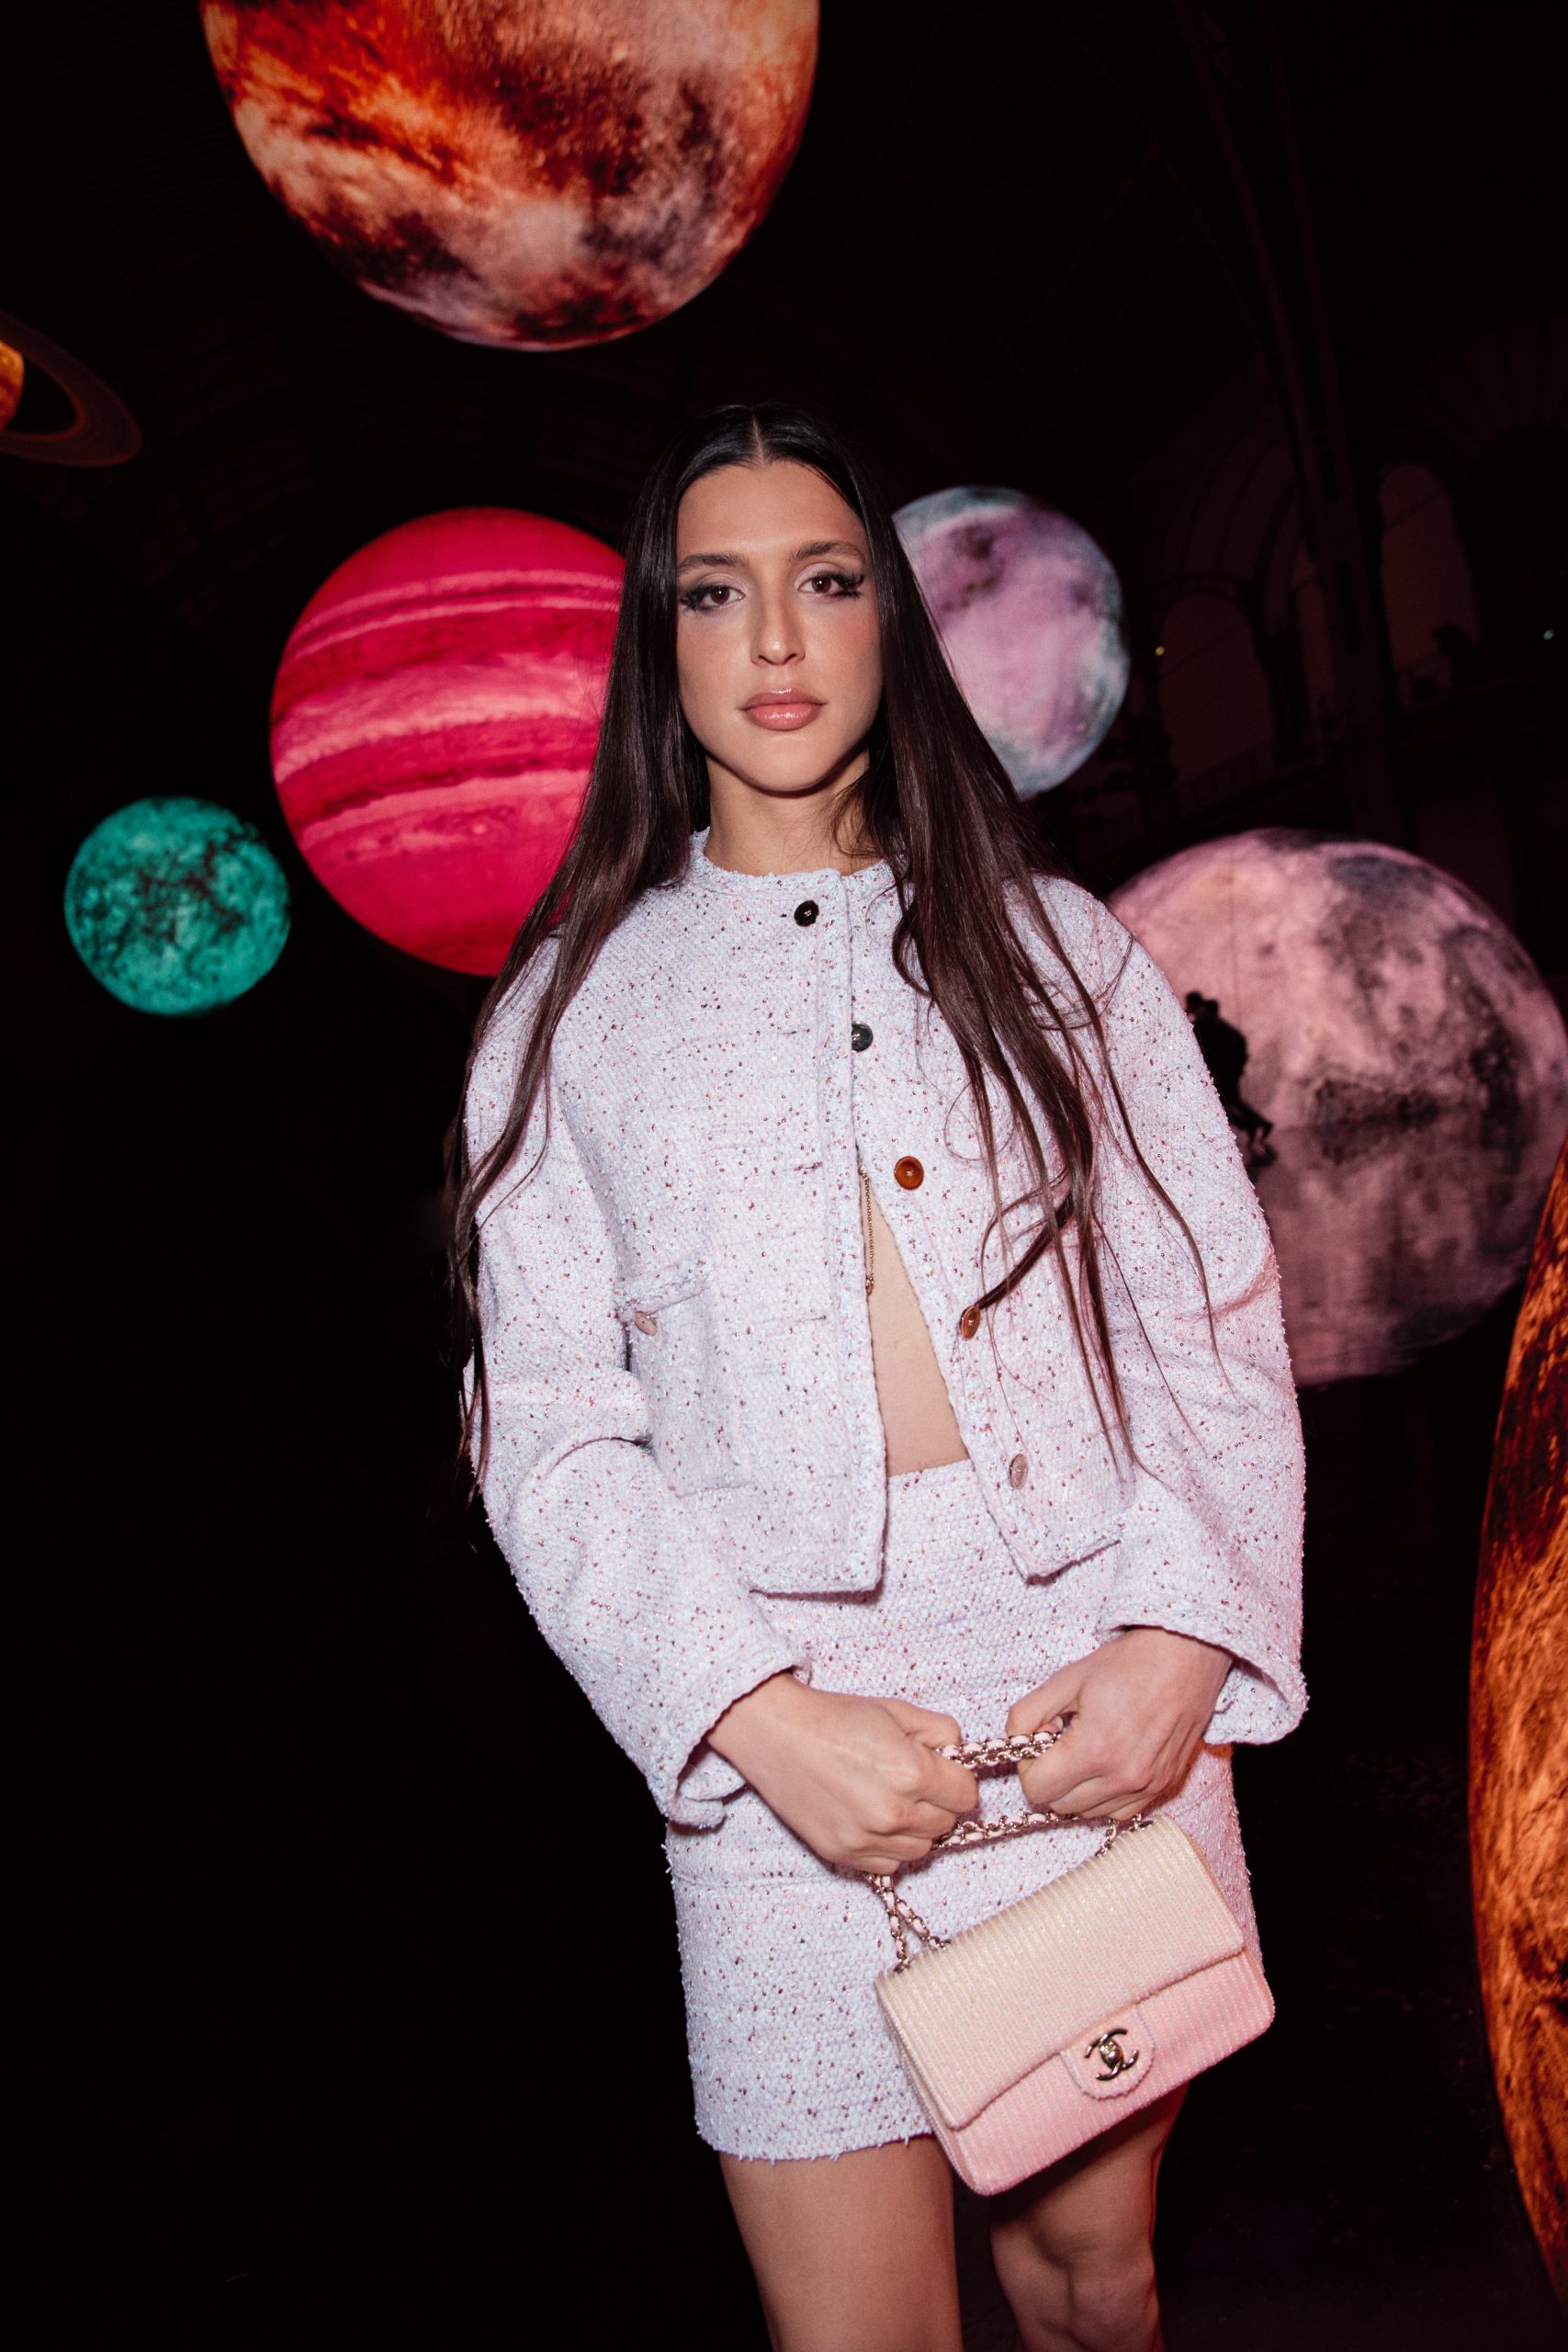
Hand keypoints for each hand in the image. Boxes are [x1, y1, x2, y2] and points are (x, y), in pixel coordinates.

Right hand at [707, 1675, 979, 1874]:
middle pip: (946, 1824)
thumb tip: (959, 1757)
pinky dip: (889, 1846)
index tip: (942, 1770)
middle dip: (938, 1802)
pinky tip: (873, 1818)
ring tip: (892, 1800)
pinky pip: (889, 1864)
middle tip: (913, 1781)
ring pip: (922, 1849)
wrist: (776, 1733)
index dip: (957, 1779)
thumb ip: (941, 1732)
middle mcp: (892, 1813)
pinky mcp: (842, 1854)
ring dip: (916, 1828)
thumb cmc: (833, 1717)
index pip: (967, 1795)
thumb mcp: (896, 1710)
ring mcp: (865, 1839)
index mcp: (911, 1772)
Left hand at [1006, 1627, 1232, 1824]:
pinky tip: (1107, 1762)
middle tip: (1061, 1742)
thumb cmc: (1127, 1664)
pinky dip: (1105, 1796)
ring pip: (1089, 1813)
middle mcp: (1123, 1776)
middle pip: (1060, 1806)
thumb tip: (1018, 1742)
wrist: (1185, 1657)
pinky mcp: (1164, 1787)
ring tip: (1087, 1749)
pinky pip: (1119, 1812)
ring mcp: (1147, 1786)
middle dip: (1050, 1777)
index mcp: (1095, 1748)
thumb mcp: (1065, 1679)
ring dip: (1077, 1789)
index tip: (1040, 1741)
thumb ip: (1026, 1713)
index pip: (1037, 1789)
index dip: (1027, 1766)